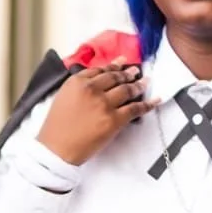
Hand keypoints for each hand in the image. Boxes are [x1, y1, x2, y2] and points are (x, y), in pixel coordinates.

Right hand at [37, 63, 158, 165]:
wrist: (56, 149)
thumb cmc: (55, 127)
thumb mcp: (62, 97)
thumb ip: (79, 87)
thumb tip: (96, 81)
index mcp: (77, 82)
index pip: (100, 70)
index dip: (114, 66)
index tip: (122, 63)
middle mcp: (92, 89)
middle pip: (116, 77)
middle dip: (128, 74)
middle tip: (136, 72)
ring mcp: (104, 104)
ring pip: (127, 90)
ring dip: (139, 85)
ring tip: (146, 82)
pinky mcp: (114, 120)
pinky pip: (135, 109)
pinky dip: (148, 104)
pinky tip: (155, 100)